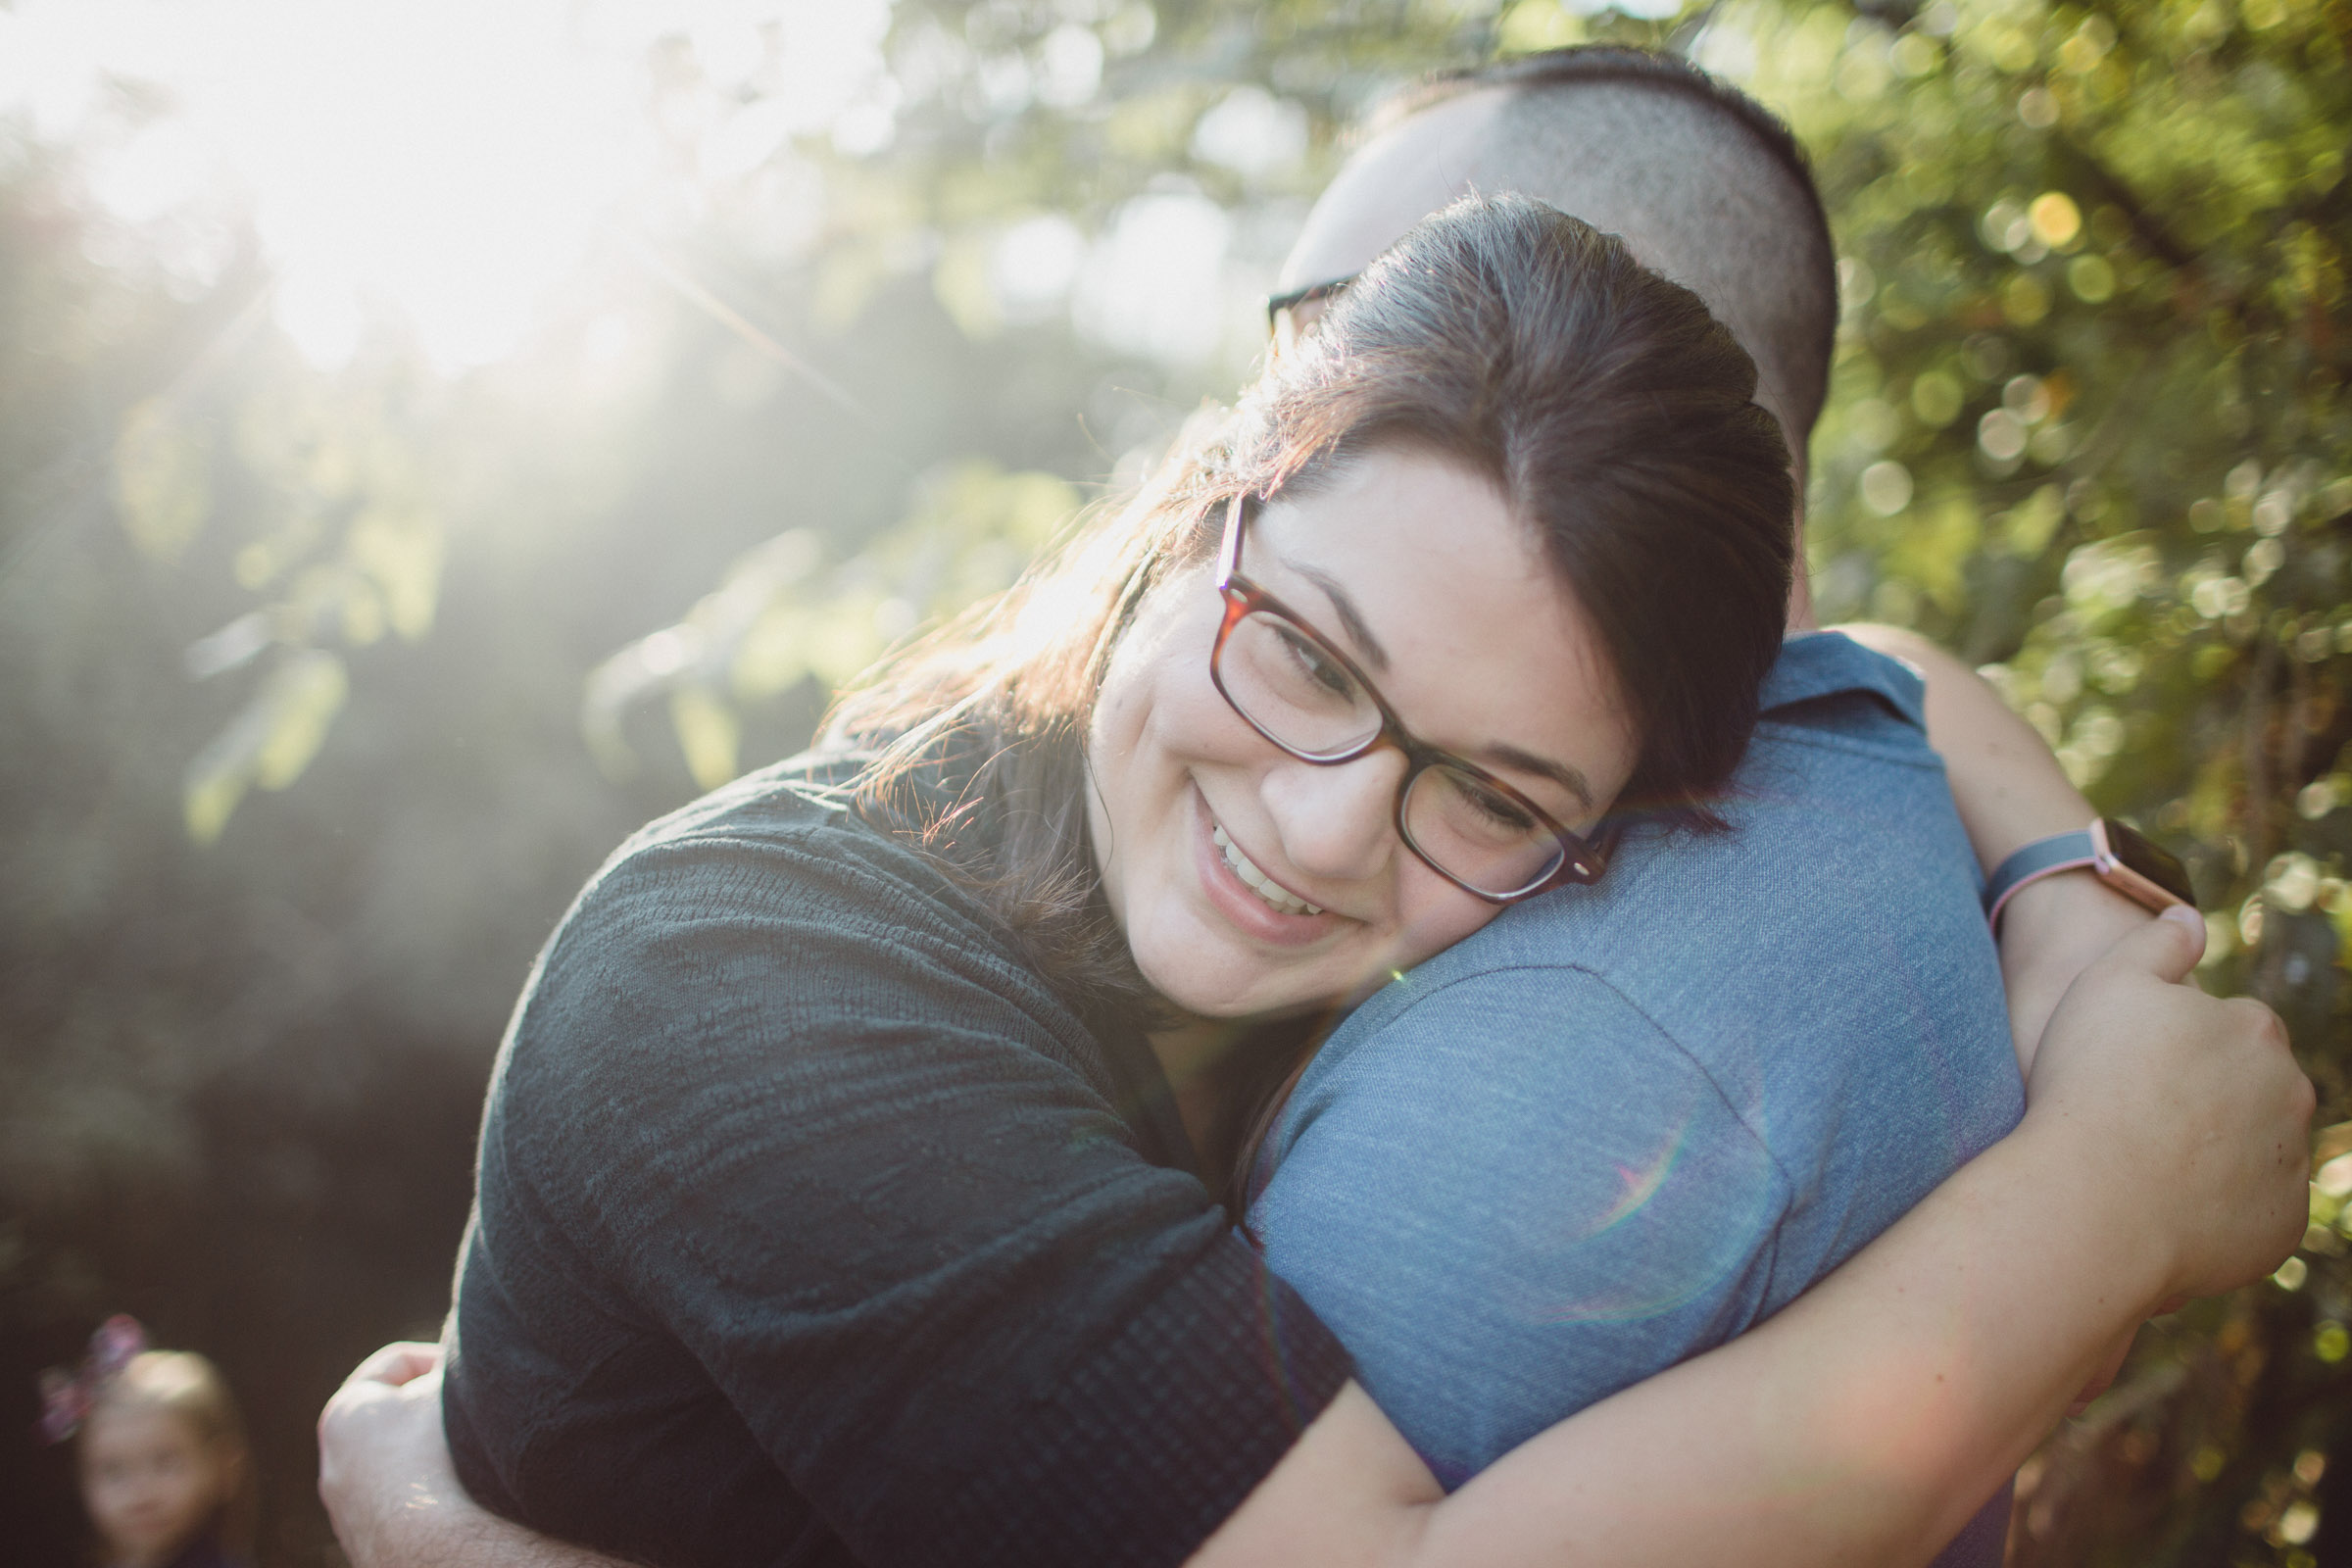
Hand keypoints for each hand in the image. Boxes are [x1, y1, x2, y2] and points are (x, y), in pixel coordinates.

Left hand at [317, 1342, 479, 1566]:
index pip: (396, 1362)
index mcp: (346, 1414)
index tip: (473, 1377)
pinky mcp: (369, 1546)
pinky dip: (431, 1496)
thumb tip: (459, 1362)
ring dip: (432, 1457)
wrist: (433, 1549)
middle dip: (433, 1411)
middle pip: (395, 1416)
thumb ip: (449, 1367)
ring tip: (473, 1462)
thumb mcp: (449, 1388)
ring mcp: (349, 1513)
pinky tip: (462, 1501)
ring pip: (399, 1465)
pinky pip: (404, 1505)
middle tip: (472, 1417)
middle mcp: (334, 1465)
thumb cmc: (440, 1457)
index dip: (442, 1359)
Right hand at [2027, 907, 2312, 1311]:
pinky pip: (2253, 1210)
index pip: (2230, 1027)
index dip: (2178, 1046)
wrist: (2094, 1199)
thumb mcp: (2109, 983)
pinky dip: (2220, 1207)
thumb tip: (2193, 917)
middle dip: (2210, 1098)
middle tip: (2138, 1115)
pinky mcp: (2283, 1224)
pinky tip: (2163, 1205)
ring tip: (2146, 1164)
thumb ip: (2159, 942)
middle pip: (2252, 1089)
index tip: (2134, 1067)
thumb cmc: (2092, 1083)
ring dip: (2218, 1151)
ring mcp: (2291, 1163)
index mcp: (2255, 1027)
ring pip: (2257, 1149)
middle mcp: (2292, 1091)